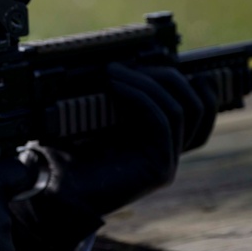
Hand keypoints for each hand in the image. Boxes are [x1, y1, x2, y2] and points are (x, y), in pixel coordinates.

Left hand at [11, 63, 217, 250]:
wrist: (55, 191)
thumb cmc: (66, 156)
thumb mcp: (90, 120)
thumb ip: (110, 98)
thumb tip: (117, 63)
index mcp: (156, 142)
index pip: (195, 110)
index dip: (189, 83)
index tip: (166, 58)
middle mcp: (168, 153)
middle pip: (195, 107)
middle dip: (166, 77)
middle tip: (127, 65)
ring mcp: (167, 162)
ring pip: (181, 110)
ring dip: (148, 83)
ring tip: (114, 73)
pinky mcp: (159, 168)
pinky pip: (161, 121)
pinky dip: (141, 98)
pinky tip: (116, 87)